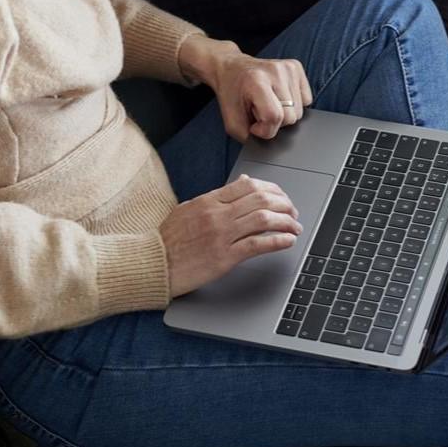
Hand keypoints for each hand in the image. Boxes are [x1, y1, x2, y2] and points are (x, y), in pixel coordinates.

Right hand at [159, 174, 301, 296]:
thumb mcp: (190, 208)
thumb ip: (218, 196)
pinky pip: (257, 244)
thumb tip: (244, 182)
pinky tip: (287, 241)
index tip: (282, 196)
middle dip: (284, 204)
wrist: (152, 264)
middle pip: (261, 199)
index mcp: (210, 200)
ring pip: (263, 219)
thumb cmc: (169, 239)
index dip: (272, 189)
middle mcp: (218, 214)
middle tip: (293, 211)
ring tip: (295, 227)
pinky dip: (277, 241)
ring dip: (286, 222)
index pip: (250, 186)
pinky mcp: (224, 257)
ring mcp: (221, 235)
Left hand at [178, 36, 313, 141]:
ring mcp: (288, 67)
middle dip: (275, 121)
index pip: (274, 117)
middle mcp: (275, 71)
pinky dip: (294, 104)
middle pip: (291, 116)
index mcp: (256, 81)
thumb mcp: (231, 122)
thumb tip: (272, 143)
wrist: (231, 68)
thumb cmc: (231, 95)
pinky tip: (279, 96)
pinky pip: (307, 99)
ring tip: (268, 101)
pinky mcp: (296, 66)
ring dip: (285, 113)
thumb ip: (250, 137)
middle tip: (260, 110)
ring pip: (300, 111)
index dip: (265, 129)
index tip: (254, 125)